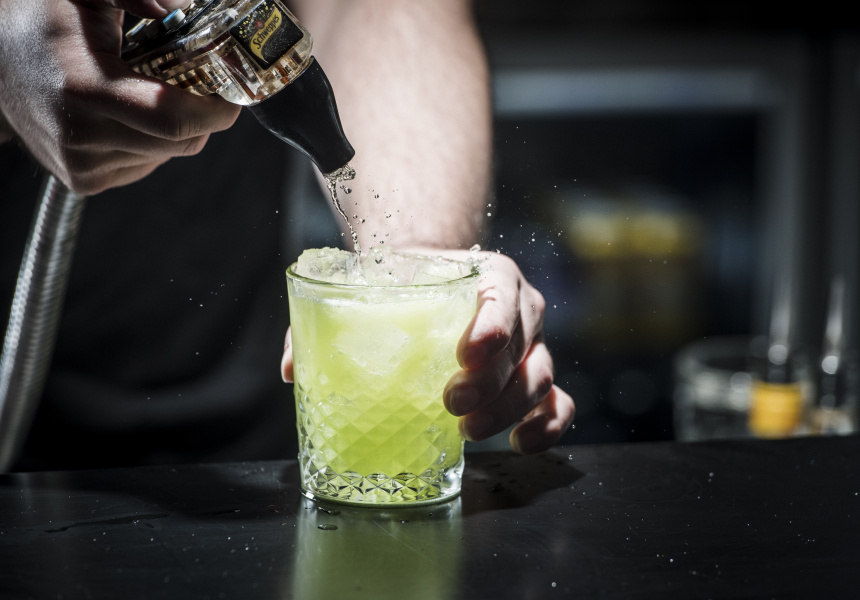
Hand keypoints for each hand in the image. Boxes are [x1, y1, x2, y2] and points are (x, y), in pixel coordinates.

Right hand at [0, 0, 239, 194]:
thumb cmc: (41, 19)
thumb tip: (186, 7)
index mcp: (83, 89)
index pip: (174, 120)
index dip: (215, 111)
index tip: (233, 94)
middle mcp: (79, 137)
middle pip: (179, 142)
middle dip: (201, 115)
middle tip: (198, 83)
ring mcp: (80, 165)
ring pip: (165, 155)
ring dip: (173, 127)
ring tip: (147, 91)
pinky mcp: (82, 180)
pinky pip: (145, 165)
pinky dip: (151, 142)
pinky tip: (129, 115)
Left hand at [280, 250, 575, 454]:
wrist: (430, 281)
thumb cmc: (400, 285)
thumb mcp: (365, 286)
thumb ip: (323, 319)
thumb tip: (293, 369)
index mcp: (488, 275)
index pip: (500, 298)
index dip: (491, 327)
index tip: (466, 353)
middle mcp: (520, 308)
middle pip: (521, 348)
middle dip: (490, 383)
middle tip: (449, 404)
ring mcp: (532, 345)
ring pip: (539, 378)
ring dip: (508, 411)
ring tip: (464, 431)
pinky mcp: (533, 377)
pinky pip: (557, 402)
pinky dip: (548, 425)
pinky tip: (518, 444)